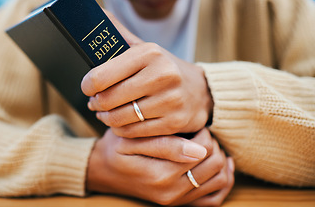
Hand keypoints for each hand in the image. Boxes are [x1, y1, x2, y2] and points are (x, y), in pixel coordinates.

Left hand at [81, 12, 213, 137]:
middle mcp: (162, 75)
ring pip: (120, 119)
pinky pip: (134, 133)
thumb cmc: (165, 69)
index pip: (101, 76)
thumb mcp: (146, 48)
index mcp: (150, 53)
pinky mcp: (174, 122)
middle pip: (109, 99)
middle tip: (95, 102)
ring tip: (106, 113)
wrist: (201, 91)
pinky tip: (122, 123)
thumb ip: (120, 33)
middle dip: (96, 103)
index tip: (87, 87)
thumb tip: (97, 13)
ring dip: (107, 118)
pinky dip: (122, 130)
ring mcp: (170, 100)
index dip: (87, 85)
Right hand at [86, 128, 234, 205]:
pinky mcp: (179, 204)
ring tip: (206, 147)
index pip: (204, 150)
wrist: (104, 171)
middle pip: (215, 165)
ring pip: (220, 181)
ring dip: (219, 160)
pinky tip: (217, 166)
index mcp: (161, 174)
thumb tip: (199, 150)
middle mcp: (172, 192)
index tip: (192, 126)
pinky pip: (213, 199)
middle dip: (213, 144)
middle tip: (200, 134)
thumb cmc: (116, 149)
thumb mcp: (132, 140)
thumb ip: (164, 144)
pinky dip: (221, 182)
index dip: (204, 132)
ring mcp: (176, 201)